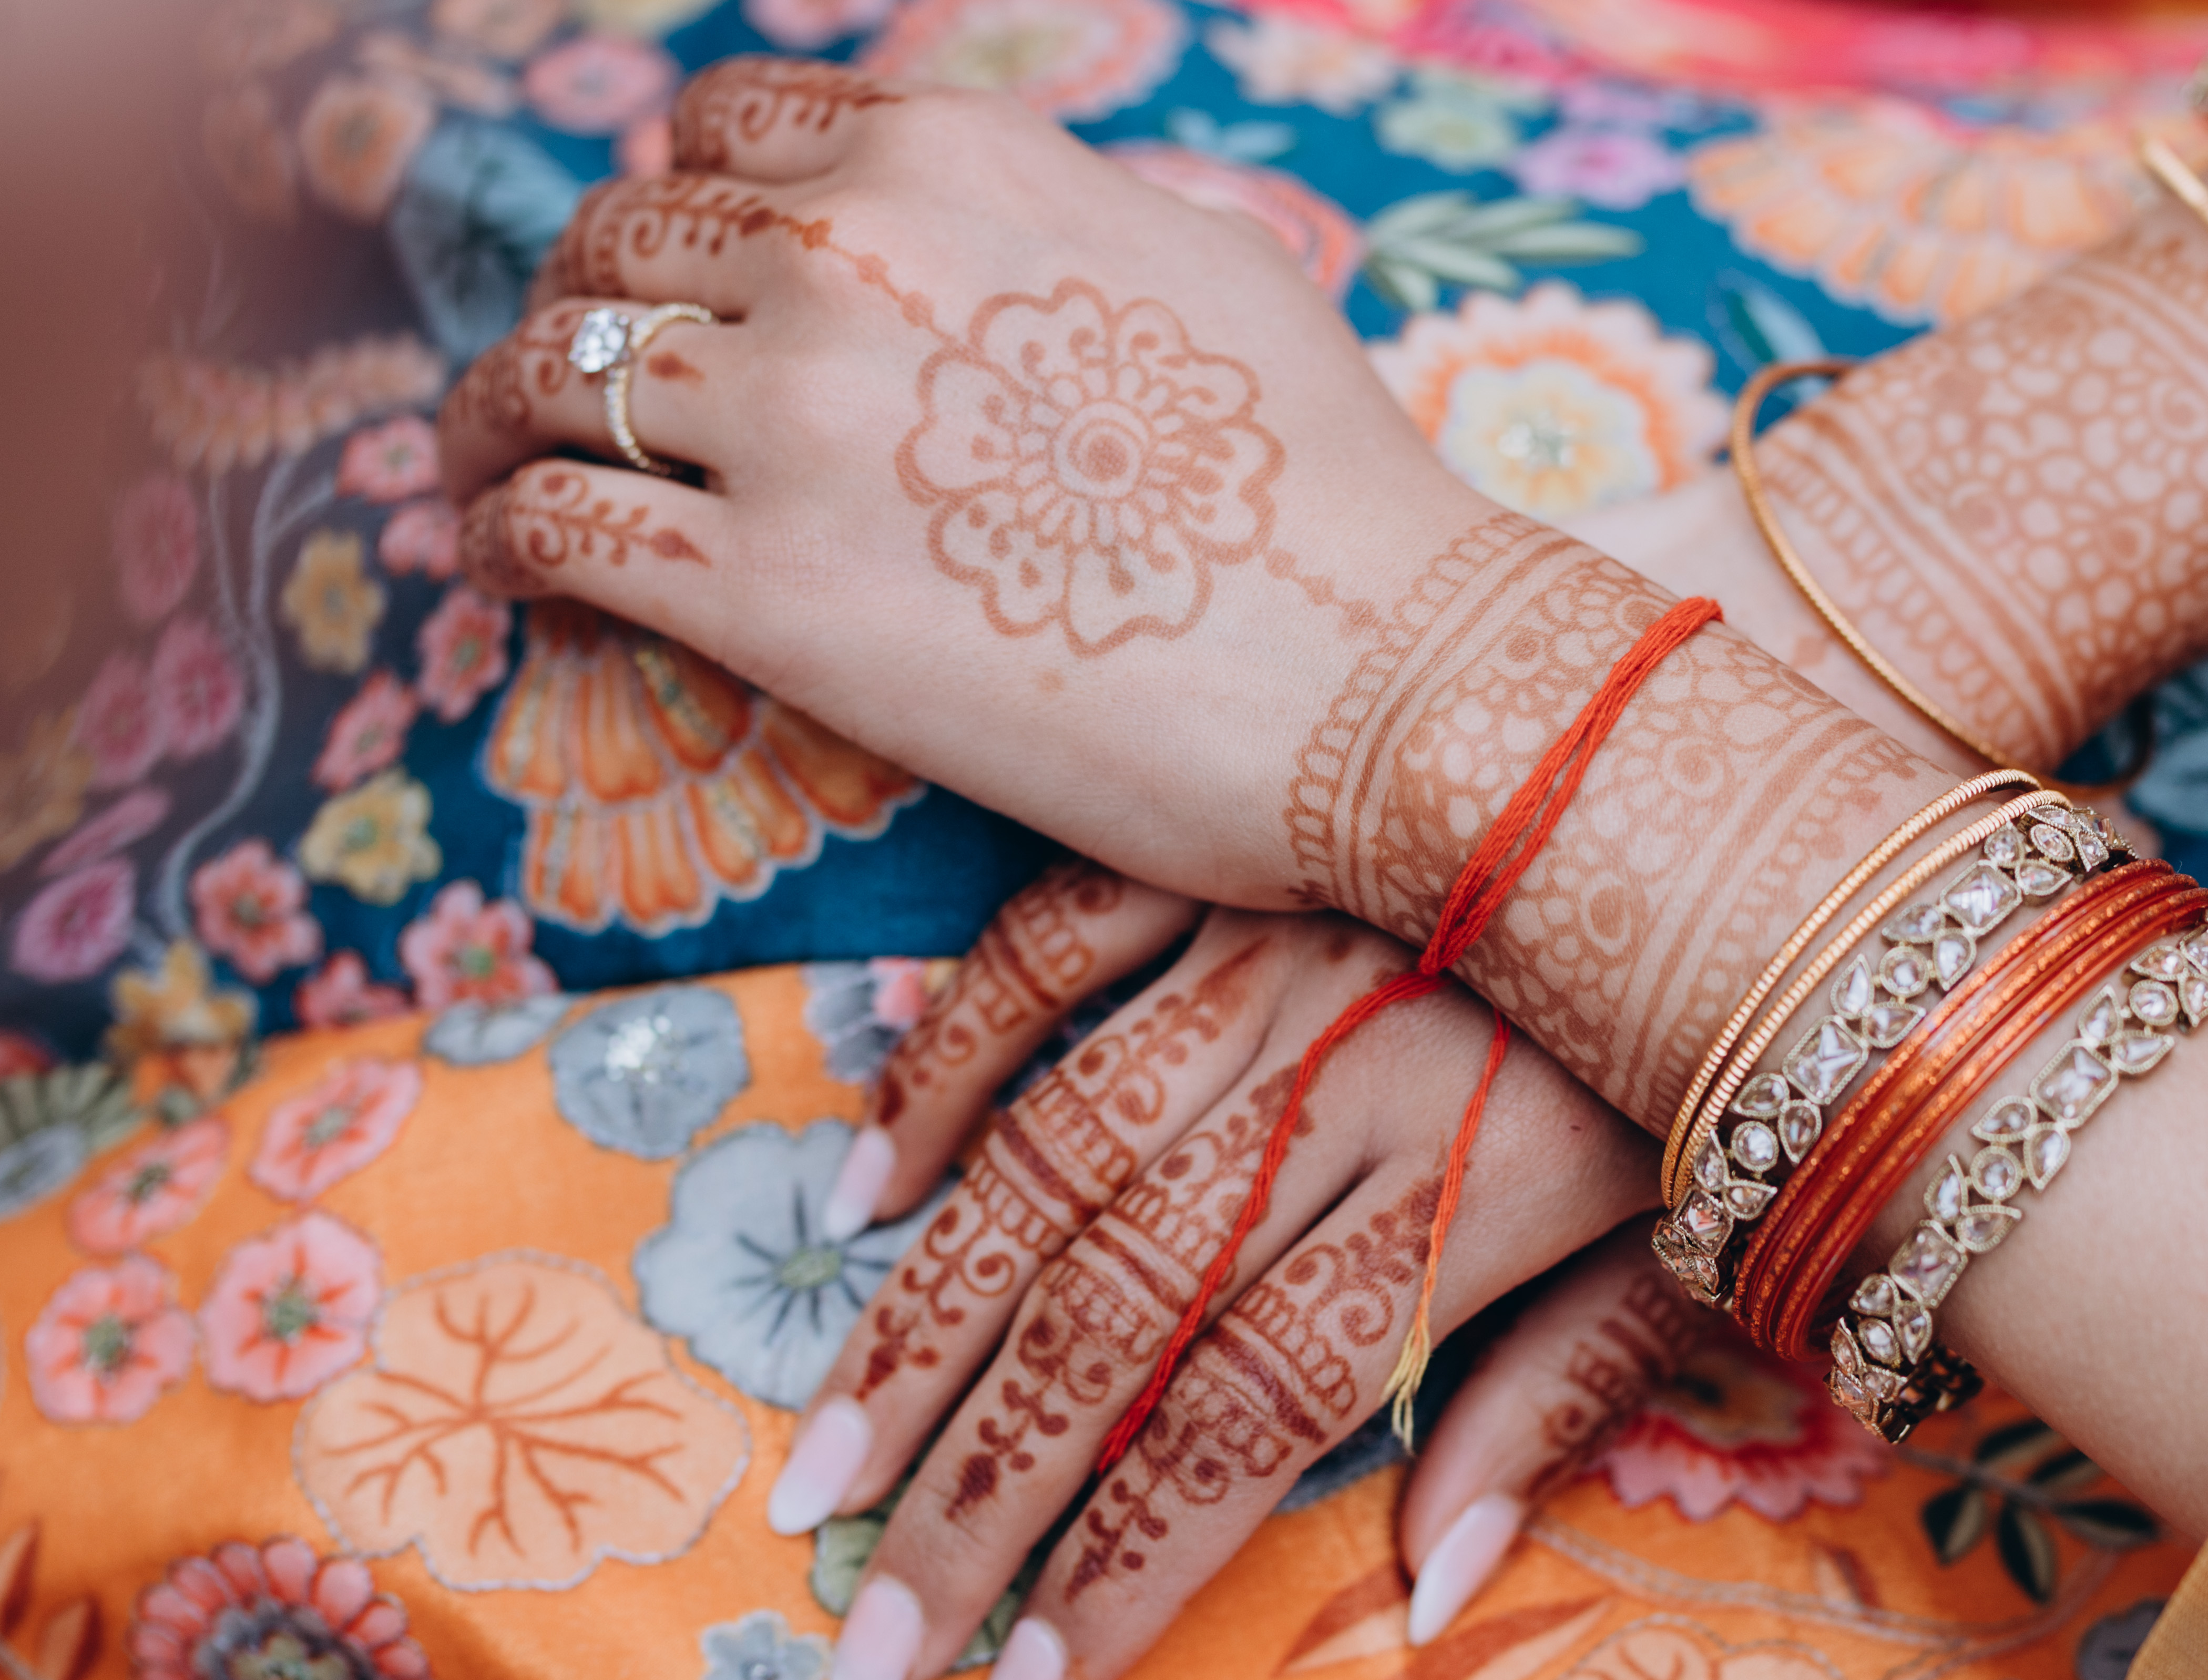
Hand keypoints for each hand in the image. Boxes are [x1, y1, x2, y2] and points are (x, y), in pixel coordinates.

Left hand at [436, 57, 1483, 908]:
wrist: (1384, 670)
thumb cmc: (1332, 486)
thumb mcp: (1208, 259)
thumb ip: (1063, 214)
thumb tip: (1001, 220)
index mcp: (951, 164)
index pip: (724, 131)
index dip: (672, 196)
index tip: (664, 268)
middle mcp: (844, 261)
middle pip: (613, 246)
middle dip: (575, 305)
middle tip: (558, 382)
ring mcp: (794, 426)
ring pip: (548, 376)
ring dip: (486, 417)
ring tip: (472, 469)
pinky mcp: (766, 595)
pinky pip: (554, 527)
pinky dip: (494, 537)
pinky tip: (495, 566)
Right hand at [780, 864, 1695, 1679]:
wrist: (1773, 795)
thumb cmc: (1735, 1049)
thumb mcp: (1696, 1242)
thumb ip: (1555, 1404)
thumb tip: (1421, 1596)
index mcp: (1469, 1187)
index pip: (1254, 1409)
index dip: (1132, 1557)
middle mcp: (1346, 1072)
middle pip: (1122, 1311)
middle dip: (982, 1490)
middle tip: (868, 1629)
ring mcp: (1271, 947)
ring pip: (1050, 1154)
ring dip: (924, 1322)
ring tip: (827, 1468)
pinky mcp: (1228, 852)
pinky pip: (1047, 948)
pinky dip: (948, 1062)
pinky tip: (863, 1194)